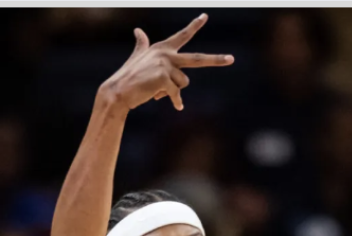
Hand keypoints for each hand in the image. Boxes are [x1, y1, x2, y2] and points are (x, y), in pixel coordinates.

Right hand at [100, 13, 232, 112]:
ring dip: (173, 91)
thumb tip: (137, 29)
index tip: (205, 16)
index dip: (194, 25)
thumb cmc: (128, 76)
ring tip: (156, 90)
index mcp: (162, 48)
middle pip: (198, 59)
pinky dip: (175, 101)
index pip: (182, 35)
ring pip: (183, 83)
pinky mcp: (164, 79)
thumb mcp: (137, 57)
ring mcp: (166, 66)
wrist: (119, 91)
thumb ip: (141, 44)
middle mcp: (166, 54)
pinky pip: (177, 94)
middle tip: (232, 59)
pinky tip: (169, 104)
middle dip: (217, 60)